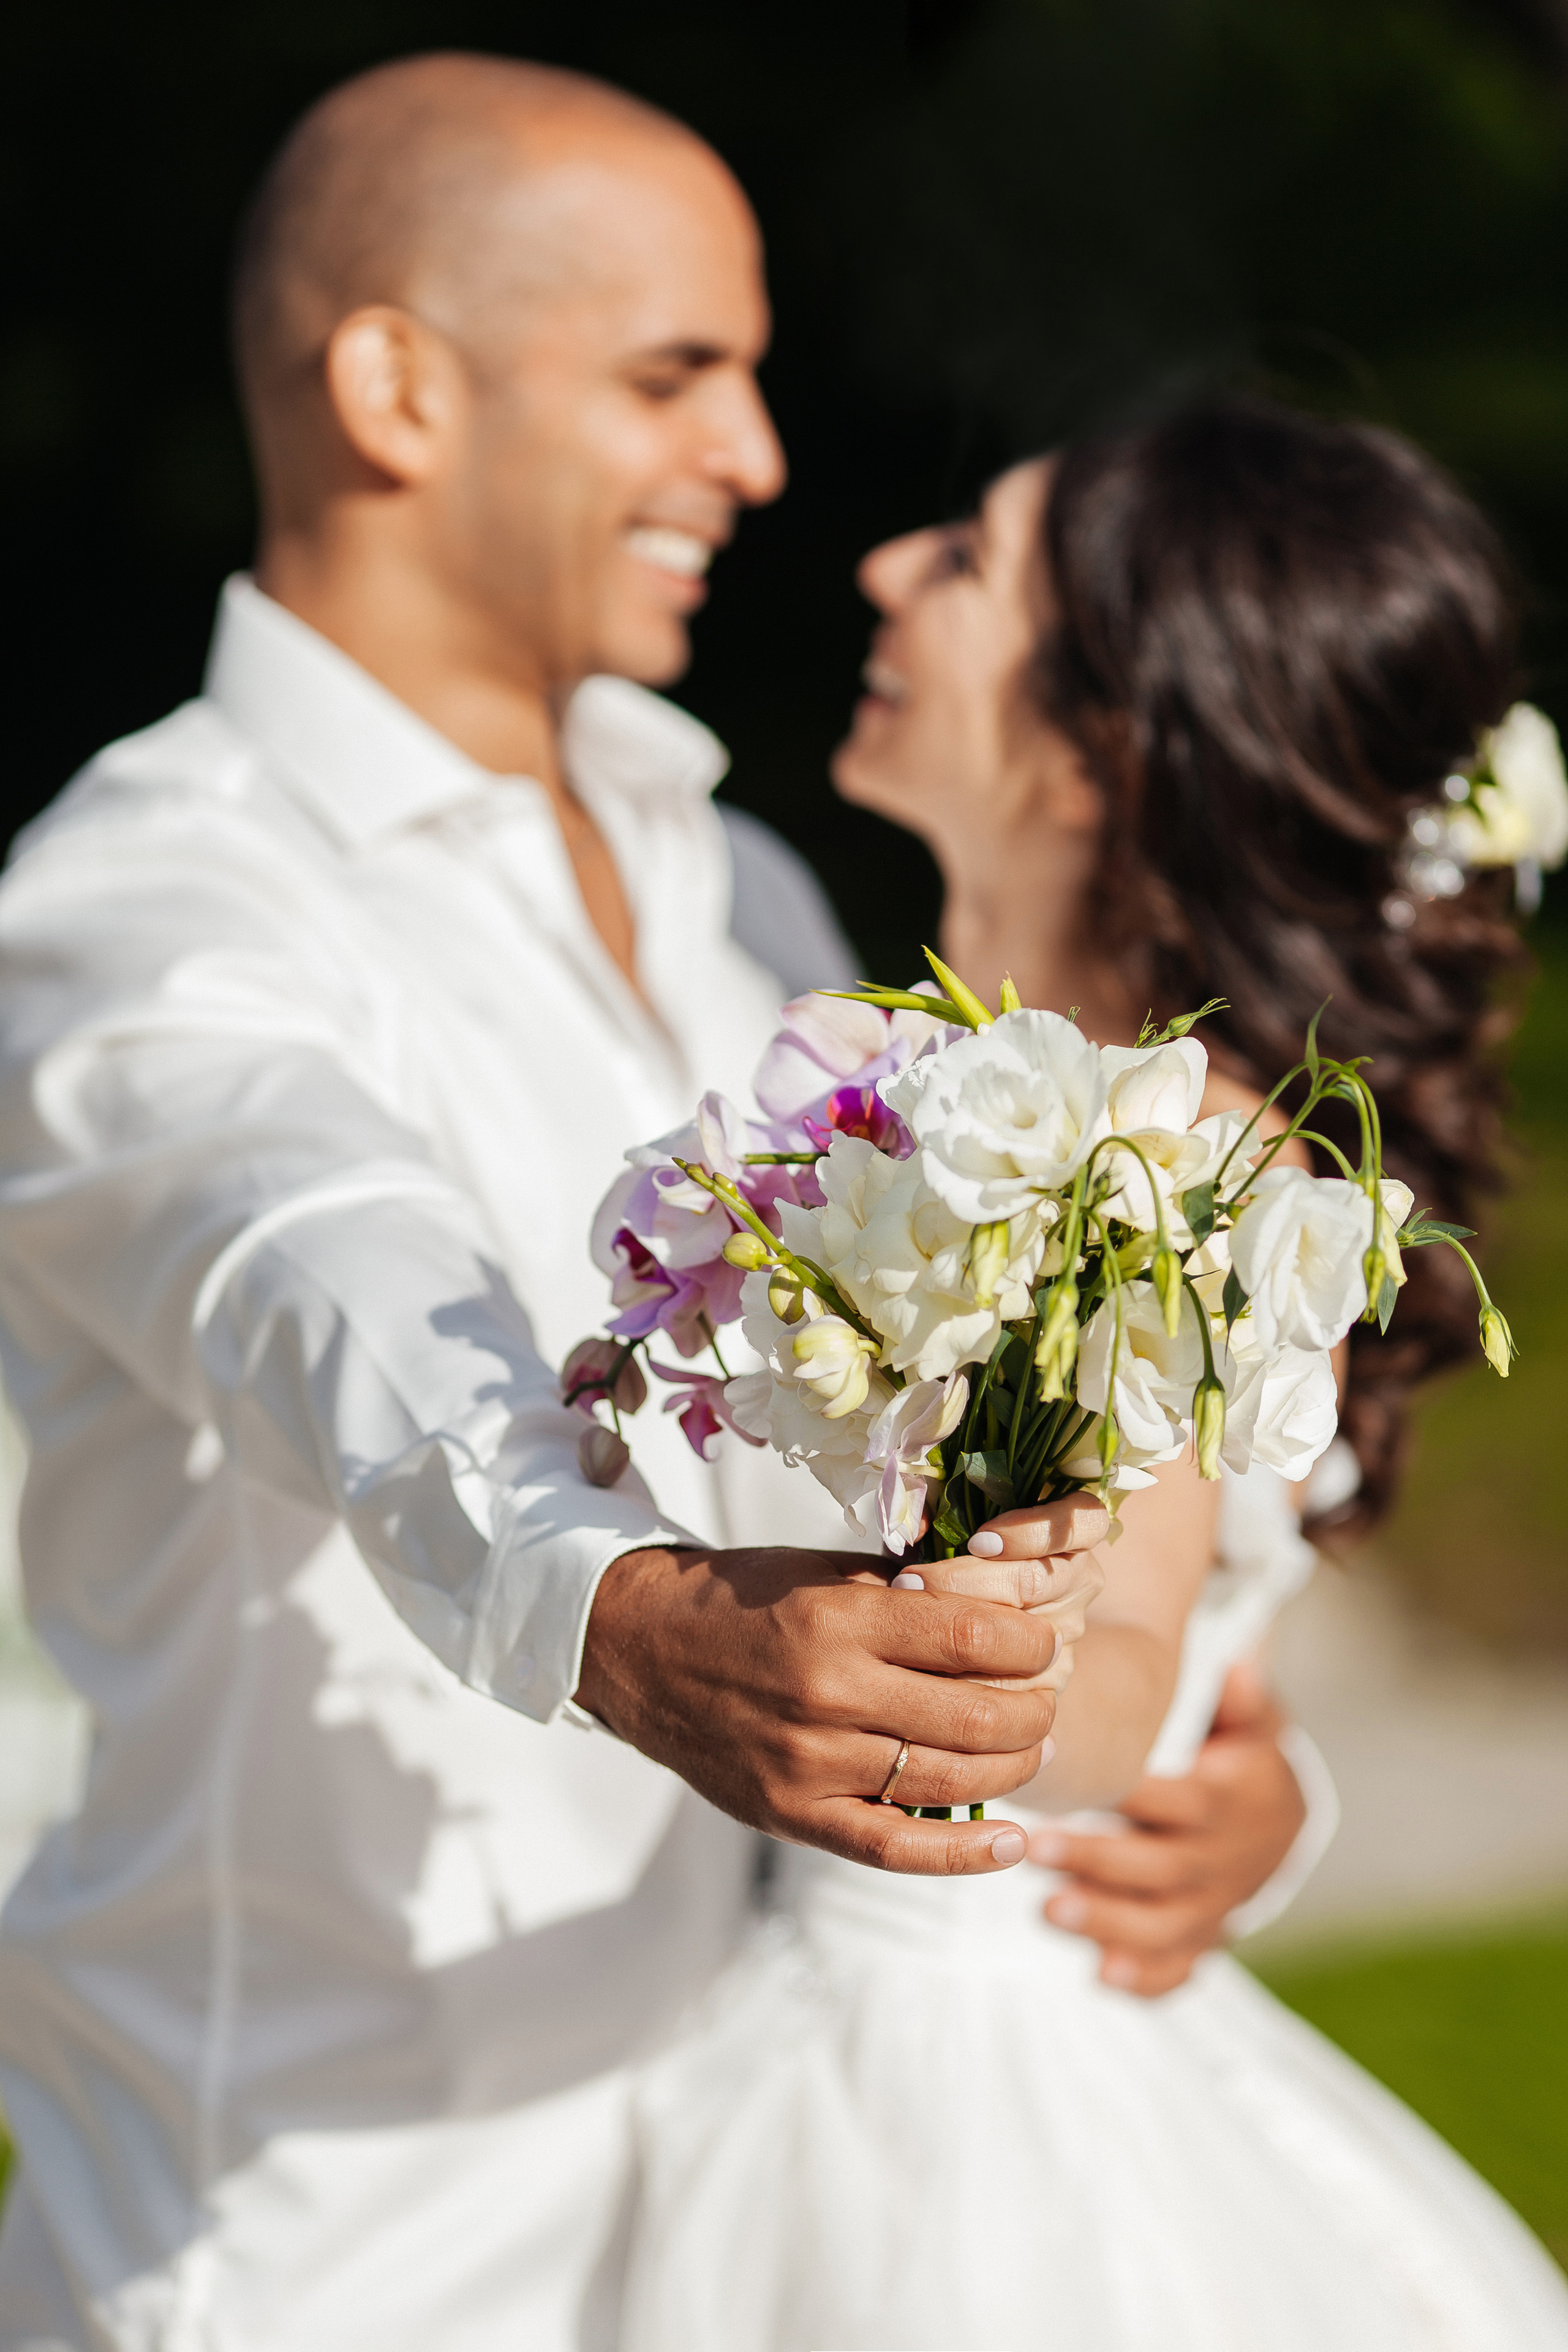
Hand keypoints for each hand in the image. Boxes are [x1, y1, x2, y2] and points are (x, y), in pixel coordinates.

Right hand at [575, 1496, 1106, 1875]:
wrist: (638, 1650)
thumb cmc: (743, 1600)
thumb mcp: (822, 1570)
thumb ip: (907, 1589)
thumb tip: (1007, 1599)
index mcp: (837, 1620)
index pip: (976, 1636)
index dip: (1031, 1643)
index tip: (1043, 1642)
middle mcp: (826, 1694)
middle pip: (978, 1715)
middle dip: (1037, 1707)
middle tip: (1047, 1696)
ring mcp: (807, 1764)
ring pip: (950, 1781)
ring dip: (1015, 1767)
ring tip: (1031, 1746)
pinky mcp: (790, 1817)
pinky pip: (894, 1849)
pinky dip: (964, 1855)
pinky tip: (1013, 1841)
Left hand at [883, 1496, 1108, 1694]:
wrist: (970, 1615)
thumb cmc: (956, 1553)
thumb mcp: (957, 1521)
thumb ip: (946, 1509)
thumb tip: (919, 1522)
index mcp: (1073, 1533)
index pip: (1085, 1521)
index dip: (1034, 1531)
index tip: (977, 1541)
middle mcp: (1081, 1583)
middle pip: (1036, 1581)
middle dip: (966, 1580)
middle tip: (910, 1580)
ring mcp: (1069, 1633)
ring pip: (1026, 1636)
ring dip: (961, 1628)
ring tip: (908, 1619)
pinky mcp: (1052, 1678)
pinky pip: (1017, 1684)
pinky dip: (970, 1675)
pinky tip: (929, 1665)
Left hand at [1028, 1661, 1306, 1993]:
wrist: (1282, 1823)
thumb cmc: (1242, 1756)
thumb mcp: (1250, 1720)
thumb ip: (1240, 1698)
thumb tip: (1240, 1665)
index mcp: (1233, 1800)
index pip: (1185, 1801)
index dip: (1134, 1797)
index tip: (1077, 1783)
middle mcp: (1227, 1860)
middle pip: (1163, 1869)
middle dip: (1098, 1863)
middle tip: (1033, 1850)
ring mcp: (1216, 1907)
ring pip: (1164, 1925)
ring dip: (1107, 1922)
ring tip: (1048, 1911)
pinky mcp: (1203, 1939)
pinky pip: (1180, 1969)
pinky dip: (1146, 1978)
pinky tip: (1103, 1974)